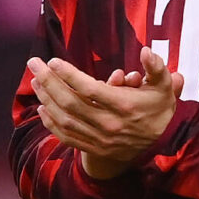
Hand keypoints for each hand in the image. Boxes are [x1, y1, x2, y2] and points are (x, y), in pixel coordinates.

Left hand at [28, 47, 183, 179]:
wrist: (162, 144)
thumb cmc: (159, 108)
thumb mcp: (164, 86)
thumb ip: (157, 68)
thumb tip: (146, 51)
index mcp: (126, 106)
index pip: (90, 89)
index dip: (69, 74)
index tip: (54, 61)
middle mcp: (110, 123)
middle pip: (71, 102)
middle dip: (49, 81)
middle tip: (34, 64)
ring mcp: (100, 138)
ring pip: (65, 119)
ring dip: (46, 99)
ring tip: (35, 81)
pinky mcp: (94, 147)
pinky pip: (66, 136)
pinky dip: (51, 123)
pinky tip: (42, 108)